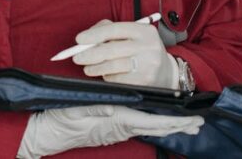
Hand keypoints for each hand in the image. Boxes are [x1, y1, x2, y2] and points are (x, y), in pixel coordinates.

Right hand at [16, 104, 203, 157]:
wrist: (42, 133)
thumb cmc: (57, 119)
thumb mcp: (76, 109)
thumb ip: (97, 107)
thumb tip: (116, 106)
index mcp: (116, 121)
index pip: (151, 123)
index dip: (173, 122)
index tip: (191, 121)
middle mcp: (119, 127)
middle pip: (155, 128)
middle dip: (178, 127)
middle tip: (199, 124)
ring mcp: (114, 130)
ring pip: (148, 128)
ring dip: (167, 126)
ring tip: (186, 125)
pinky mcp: (109, 128)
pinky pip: (137, 126)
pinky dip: (152, 124)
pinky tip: (157, 123)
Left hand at [71, 19, 179, 88]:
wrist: (166, 72)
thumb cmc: (141, 50)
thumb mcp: (132, 36)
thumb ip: (109, 31)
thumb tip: (86, 38)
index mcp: (144, 31)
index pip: (115, 29)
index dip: (95, 34)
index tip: (79, 40)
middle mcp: (148, 46)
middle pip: (112, 49)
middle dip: (90, 54)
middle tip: (77, 58)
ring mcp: (148, 65)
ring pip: (113, 66)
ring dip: (96, 68)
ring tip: (88, 69)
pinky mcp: (144, 81)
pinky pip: (118, 79)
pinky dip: (108, 77)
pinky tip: (107, 75)